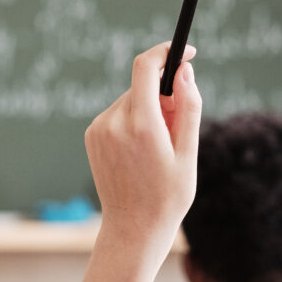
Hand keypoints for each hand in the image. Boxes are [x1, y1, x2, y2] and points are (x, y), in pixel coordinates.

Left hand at [85, 42, 200, 255]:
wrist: (133, 230)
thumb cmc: (168, 197)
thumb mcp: (188, 153)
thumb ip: (188, 107)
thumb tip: (184, 70)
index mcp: (140, 125)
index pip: (146, 66)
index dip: (168, 51)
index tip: (186, 52)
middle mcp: (113, 122)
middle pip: (142, 84)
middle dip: (165, 93)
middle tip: (179, 125)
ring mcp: (98, 129)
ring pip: (131, 99)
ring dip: (150, 109)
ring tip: (160, 148)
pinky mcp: (92, 135)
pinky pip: (118, 113)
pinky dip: (134, 120)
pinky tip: (142, 152)